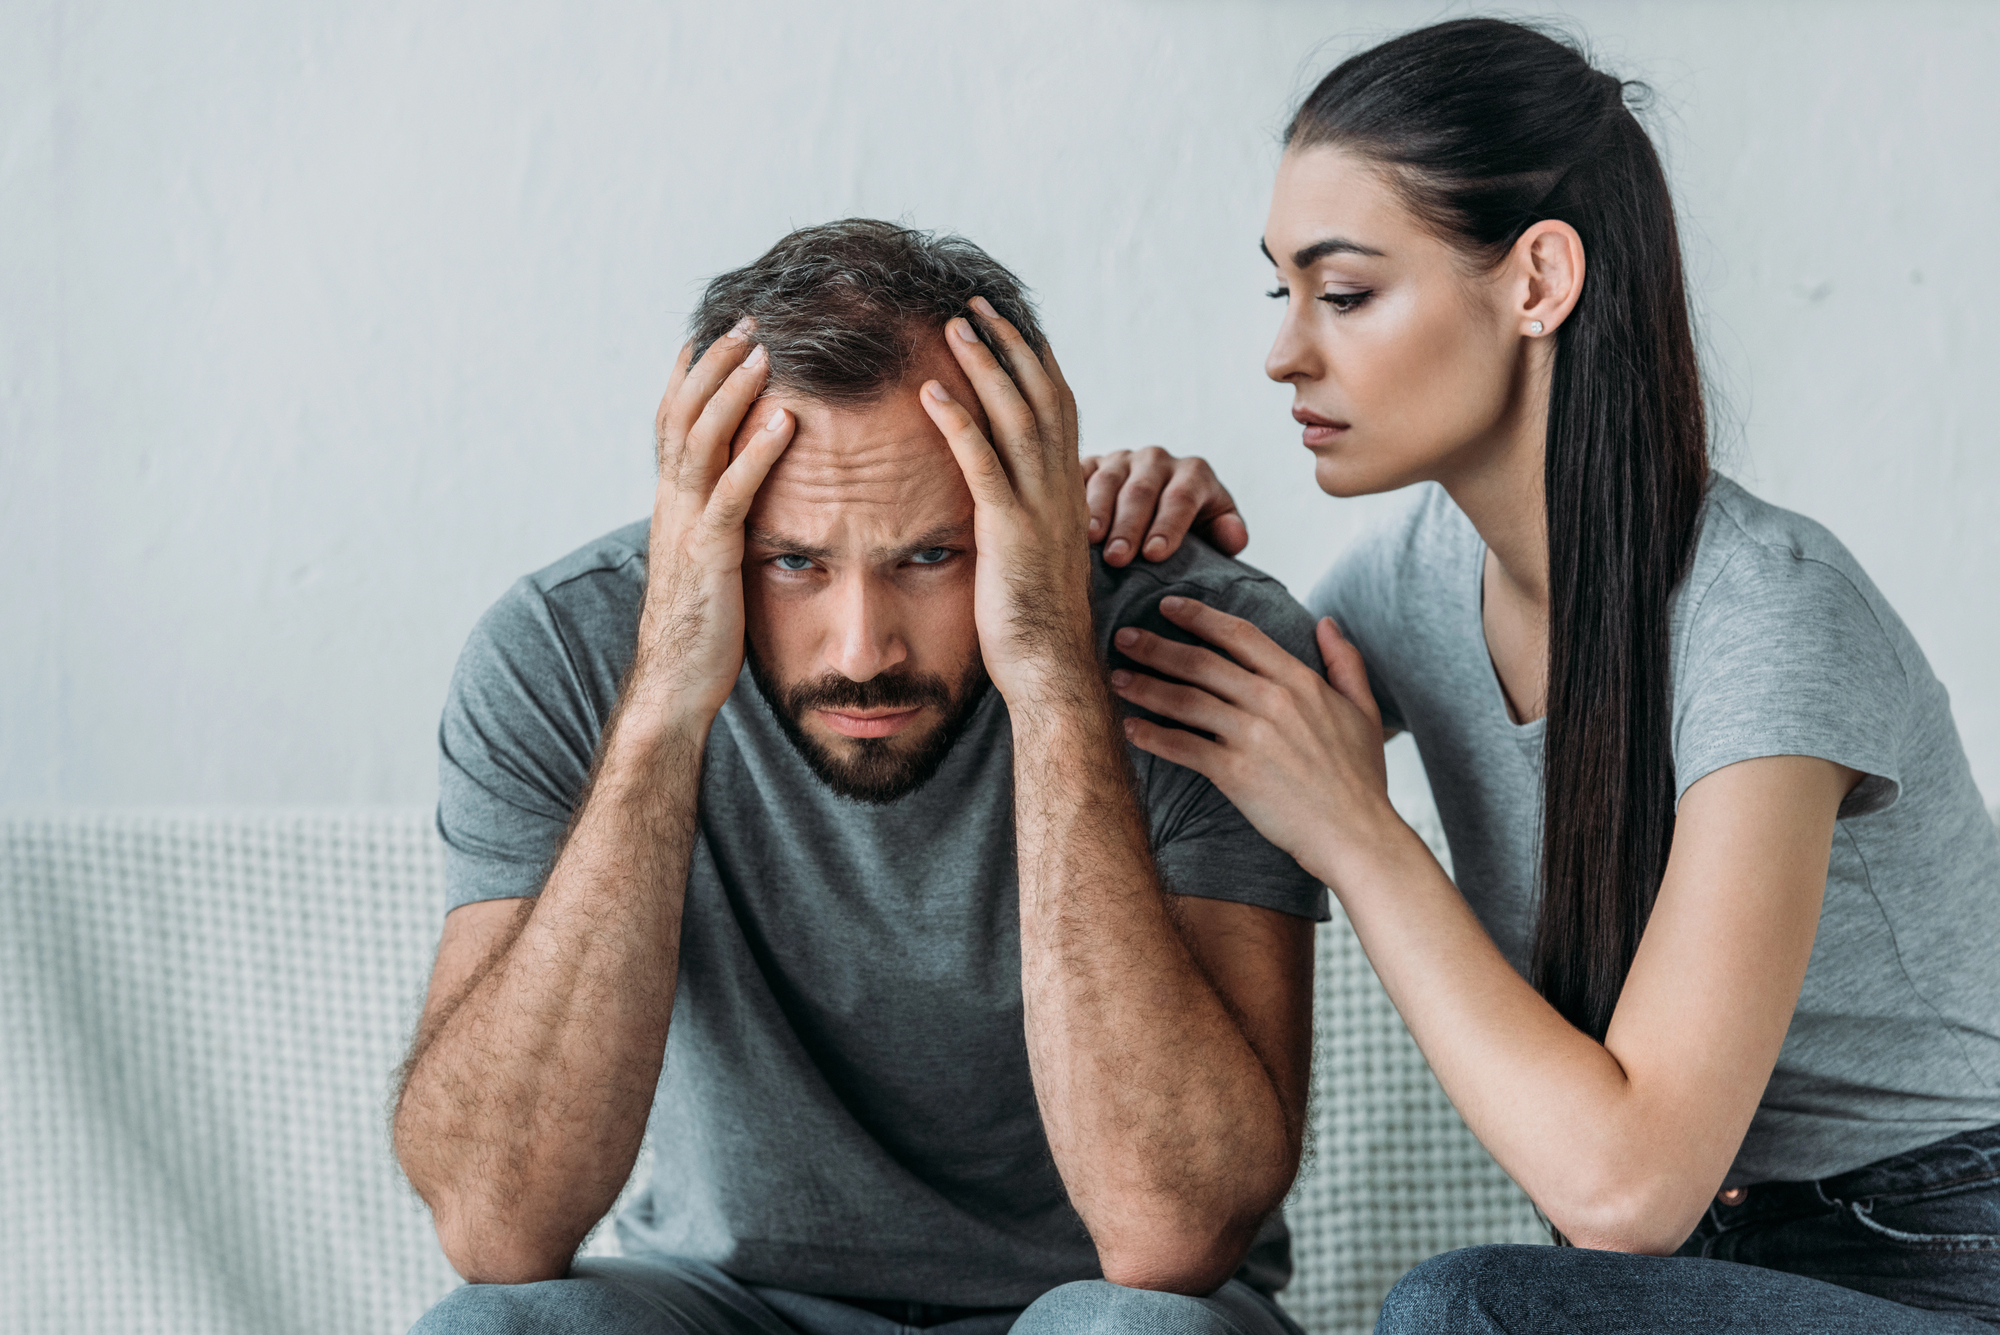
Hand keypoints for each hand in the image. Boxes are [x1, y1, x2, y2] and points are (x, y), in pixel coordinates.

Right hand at [629, 322, 795, 728]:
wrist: (674, 685)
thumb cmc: (700, 630)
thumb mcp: (706, 562)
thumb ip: (717, 524)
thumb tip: (740, 500)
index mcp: (671, 503)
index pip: (673, 423)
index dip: (690, 376)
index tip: (713, 332)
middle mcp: (672, 504)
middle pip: (684, 414)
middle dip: (714, 364)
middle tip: (746, 320)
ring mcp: (687, 526)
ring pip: (702, 441)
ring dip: (733, 390)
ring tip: (763, 349)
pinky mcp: (710, 554)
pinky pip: (733, 492)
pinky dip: (758, 453)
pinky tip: (787, 422)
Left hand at [919, 298, 1096, 709]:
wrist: (1052, 669)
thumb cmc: (1034, 623)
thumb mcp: (1032, 555)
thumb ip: (1021, 516)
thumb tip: (997, 499)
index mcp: (1068, 491)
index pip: (1057, 406)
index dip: (1034, 360)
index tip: (1007, 323)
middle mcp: (1061, 489)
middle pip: (1040, 394)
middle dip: (1008, 344)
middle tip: (975, 303)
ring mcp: (1039, 507)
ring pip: (1016, 416)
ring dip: (984, 365)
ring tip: (954, 324)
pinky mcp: (1009, 531)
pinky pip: (983, 463)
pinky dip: (958, 423)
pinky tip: (931, 392)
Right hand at [1081, 448, 1248, 566]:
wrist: (1158, 508)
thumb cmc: (1191, 528)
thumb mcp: (1216, 528)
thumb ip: (1228, 534)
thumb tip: (1232, 537)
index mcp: (1193, 473)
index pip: (1181, 497)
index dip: (1169, 525)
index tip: (1155, 555)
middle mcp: (1156, 460)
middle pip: (1140, 491)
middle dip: (1129, 526)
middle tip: (1118, 559)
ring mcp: (1120, 459)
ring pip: (1107, 481)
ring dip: (1097, 512)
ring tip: (1090, 541)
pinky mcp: (1090, 464)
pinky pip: (1077, 474)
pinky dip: (1069, 495)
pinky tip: (1062, 518)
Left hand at [1108, 599, 1399, 878]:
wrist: (1356, 835)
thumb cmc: (1360, 779)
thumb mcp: (1364, 710)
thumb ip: (1345, 661)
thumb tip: (1325, 621)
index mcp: (1300, 681)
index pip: (1240, 635)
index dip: (1199, 616)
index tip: (1168, 606)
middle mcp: (1272, 701)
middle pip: (1201, 662)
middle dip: (1156, 646)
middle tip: (1123, 637)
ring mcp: (1251, 736)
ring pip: (1185, 700)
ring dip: (1145, 686)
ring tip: (1116, 679)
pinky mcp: (1235, 773)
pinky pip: (1183, 747)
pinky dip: (1152, 736)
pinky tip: (1129, 729)